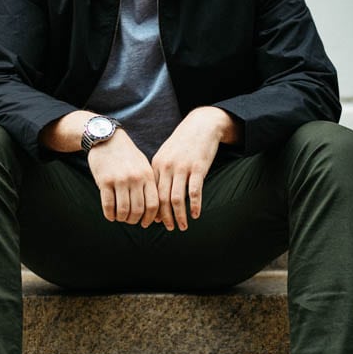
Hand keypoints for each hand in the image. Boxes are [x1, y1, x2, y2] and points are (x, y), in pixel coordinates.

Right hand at [88, 130, 159, 227]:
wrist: (107, 139)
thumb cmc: (127, 155)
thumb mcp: (143, 166)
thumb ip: (149, 184)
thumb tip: (154, 209)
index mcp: (147, 176)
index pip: (154, 204)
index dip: (150, 218)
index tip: (144, 223)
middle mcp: (135, 178)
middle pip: (138, 210)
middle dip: (134, 220)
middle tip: (130, 221)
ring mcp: (119, 180)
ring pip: (123, 210)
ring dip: (122, 218)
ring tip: (120, 217)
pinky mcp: (104, 181)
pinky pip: (108, 205)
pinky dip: (110, 214)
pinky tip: (110, 215)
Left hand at [151, 106, 240, 231]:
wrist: (201, 125)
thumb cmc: (183, 143)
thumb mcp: (166, 154)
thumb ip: (160, 173)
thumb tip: (156, 197)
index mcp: (157, 165)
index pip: (151, 193)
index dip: (152, 210)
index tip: (155, 222)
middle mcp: (167, 167)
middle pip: (161, 199)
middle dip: (165, 217)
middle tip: (169, 228)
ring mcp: (183, 168)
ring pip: (177, 198)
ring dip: (179, 215)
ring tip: (182, 226)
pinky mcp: (198, 168)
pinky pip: (194, 192)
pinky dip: (194, 206)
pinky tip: (196, 215)